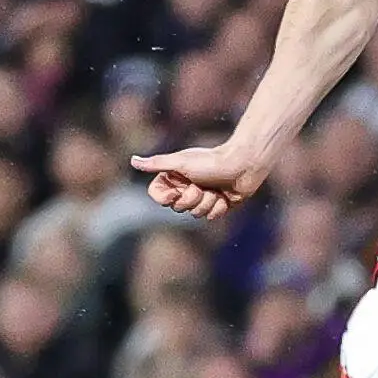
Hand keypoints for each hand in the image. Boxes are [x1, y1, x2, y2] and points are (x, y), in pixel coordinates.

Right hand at [131, 141, 269, 220]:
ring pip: (195, 214)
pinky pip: (211, 217)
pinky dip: (219, 207)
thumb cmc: (212, 160)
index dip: (166, 197)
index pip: (158, 197)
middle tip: (201, 186)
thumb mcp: (181, 162)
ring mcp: (202, 197)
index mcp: (175, 177)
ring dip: (206, 202)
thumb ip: (157, 164)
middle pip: (177, 208)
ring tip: (215, 190)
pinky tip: (225, 196)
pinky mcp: (218, 205)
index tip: (176, 190)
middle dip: (191, 199)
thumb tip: (133, 160)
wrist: (244, 164)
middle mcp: (186, 187)